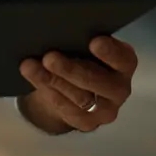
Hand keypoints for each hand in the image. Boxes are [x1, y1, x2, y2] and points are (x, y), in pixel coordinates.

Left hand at [18, 36, 136, 133]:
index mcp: (124, 64)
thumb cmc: (85, 58)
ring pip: (78, 97)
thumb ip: (83, 40)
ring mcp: (105, 109)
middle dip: (70, 69)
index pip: (123, 58)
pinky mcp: (88, 122)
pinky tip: (35, 78)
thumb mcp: (89, 46)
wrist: (78, 87)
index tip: (94, 42)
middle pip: (96, 81)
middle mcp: (119, 88)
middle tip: (49, 57)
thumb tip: (60, 32)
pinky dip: (47, 90)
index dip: (110, 52)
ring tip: (31, 67)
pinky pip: (65, 108)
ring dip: (52, 81)